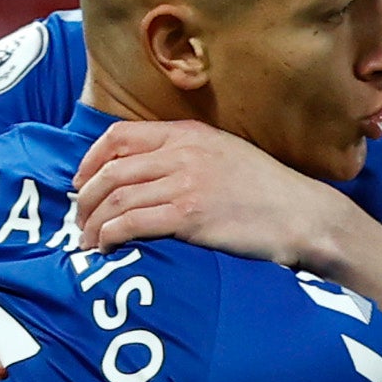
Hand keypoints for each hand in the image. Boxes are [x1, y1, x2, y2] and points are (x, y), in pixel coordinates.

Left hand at [70, 117, 359, 269]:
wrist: (303, 214)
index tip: (81, 184)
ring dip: (93, 224)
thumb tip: (146, 172)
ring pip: (116, 199)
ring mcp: (185, 183)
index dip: (90, 161)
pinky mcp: (189, 216)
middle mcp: (181, 152)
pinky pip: (132, 223)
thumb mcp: (224, 154)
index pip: (118, 136)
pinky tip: (106, 249)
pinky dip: (110, 237)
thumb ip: (186, 154)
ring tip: (86, 243)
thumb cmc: (267, 191)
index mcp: (187, 133)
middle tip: (78, 222)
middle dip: (85, 200)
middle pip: (110, 171)